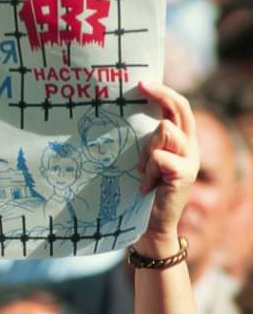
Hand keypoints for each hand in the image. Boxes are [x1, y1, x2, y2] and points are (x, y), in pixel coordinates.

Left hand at [136, 81, 198, 255]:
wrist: (149, 229)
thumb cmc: (140, 195)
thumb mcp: (142, 162)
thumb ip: (143, 141)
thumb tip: (123, 114)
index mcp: (181, 141)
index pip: (179, 107)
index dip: (164, 92)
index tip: (142, 83)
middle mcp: (190, 147)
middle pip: (181, 108)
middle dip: (161, 94)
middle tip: (140, 87)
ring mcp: (189, 160)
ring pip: (164, 131)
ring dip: (146, 150)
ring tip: (141, 171)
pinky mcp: (184, 174)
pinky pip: (159, 157)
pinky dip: (147, 170)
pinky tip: (146, 186)